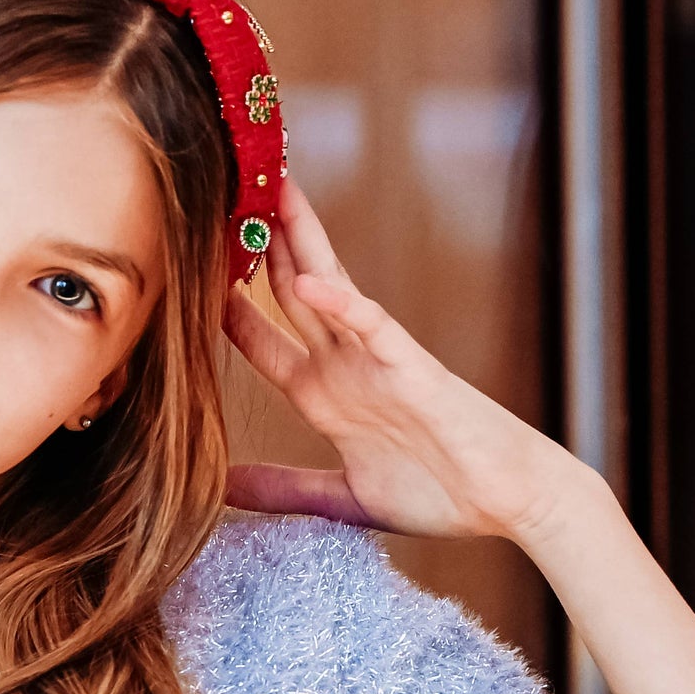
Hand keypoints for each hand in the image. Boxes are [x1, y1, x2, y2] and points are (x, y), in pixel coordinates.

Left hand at [222, 180, 586, 539]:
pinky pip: (375, 328)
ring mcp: (378, 361)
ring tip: (270, 191)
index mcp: (325, 394)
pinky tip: (310, 283)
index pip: (260, 338)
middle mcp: (346, 365)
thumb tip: (220, 488)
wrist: (511, 502)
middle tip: (218, 195)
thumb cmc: (440, 494)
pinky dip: (344, 305)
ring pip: (329, 287)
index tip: (183, 273)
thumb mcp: (340, 498)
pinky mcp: (415, 370)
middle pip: (288, 290)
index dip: (223, 307)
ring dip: (299, 241)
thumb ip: (282, 489)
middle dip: (256, 245)